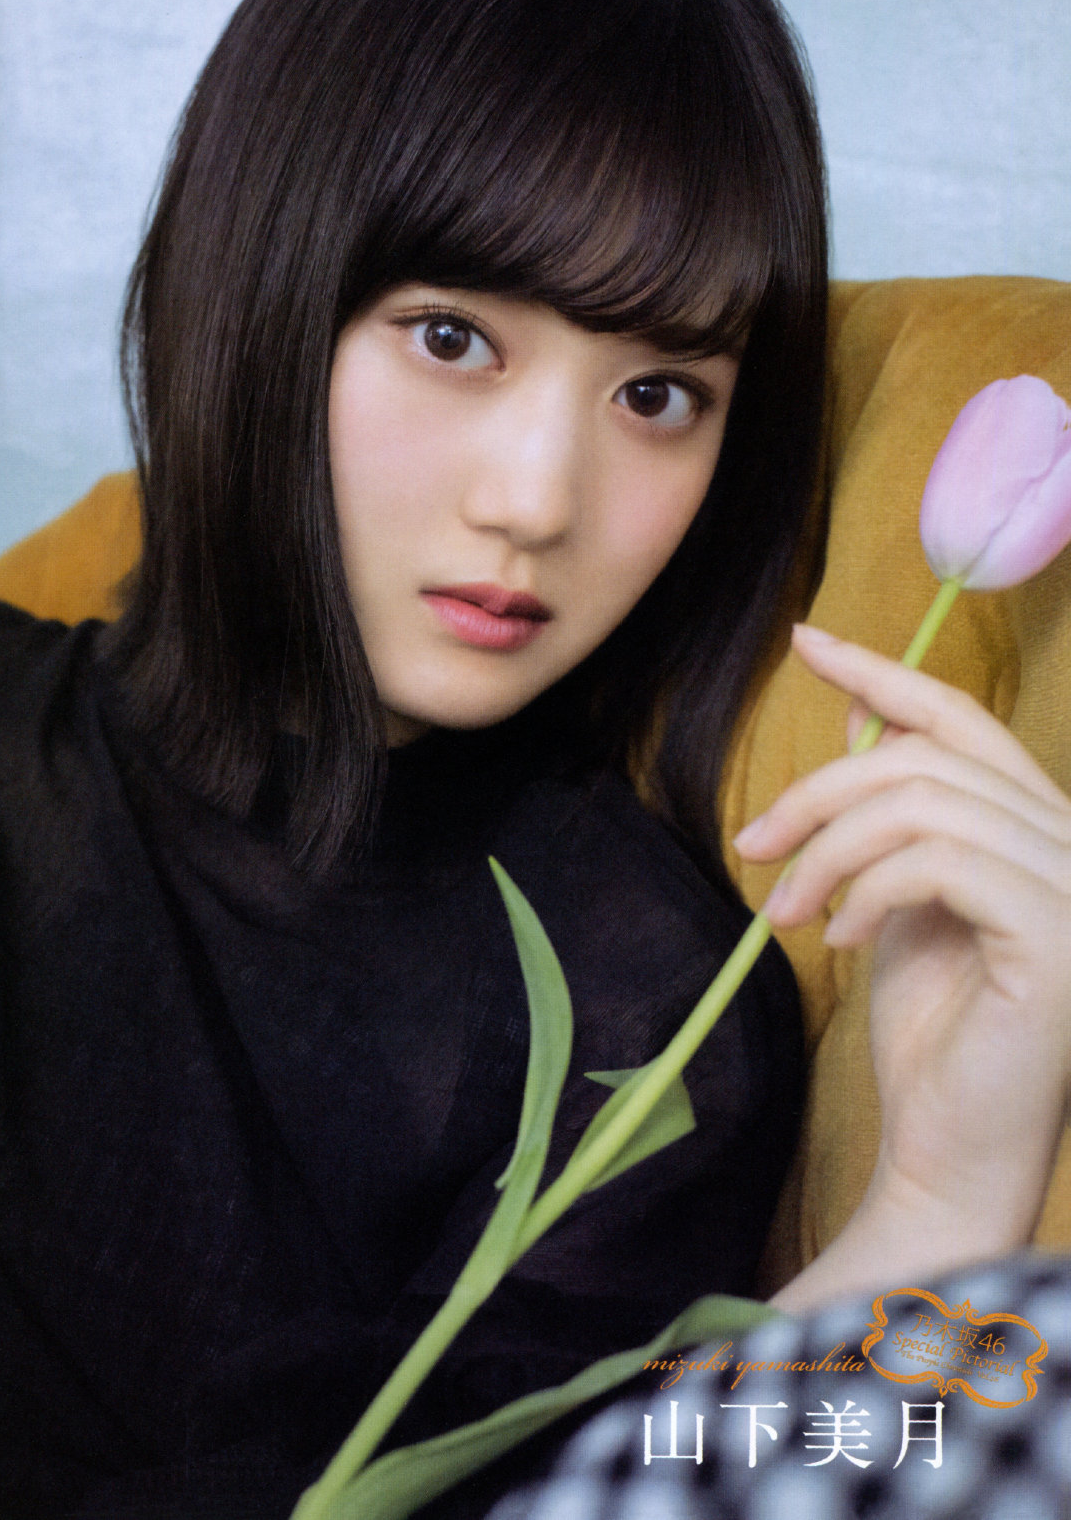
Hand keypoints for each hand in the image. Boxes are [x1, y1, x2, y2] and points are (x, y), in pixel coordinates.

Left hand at [737, 622, 1070, 1268]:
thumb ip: (889, 811)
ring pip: (925, 804)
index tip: (808, 643)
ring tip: (785, 910)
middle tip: (753, 846)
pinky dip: (867, 888)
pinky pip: (939, 861)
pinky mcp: (1057, 933)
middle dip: (819, 791)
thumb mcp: (892, 896)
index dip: (883, 673)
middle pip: (924, 759)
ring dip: (829, 849)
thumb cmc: (928, 1032)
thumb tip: (858, 720)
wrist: (950, 1150)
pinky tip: (836, 939)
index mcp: (1035, 827)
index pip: (961, 719)